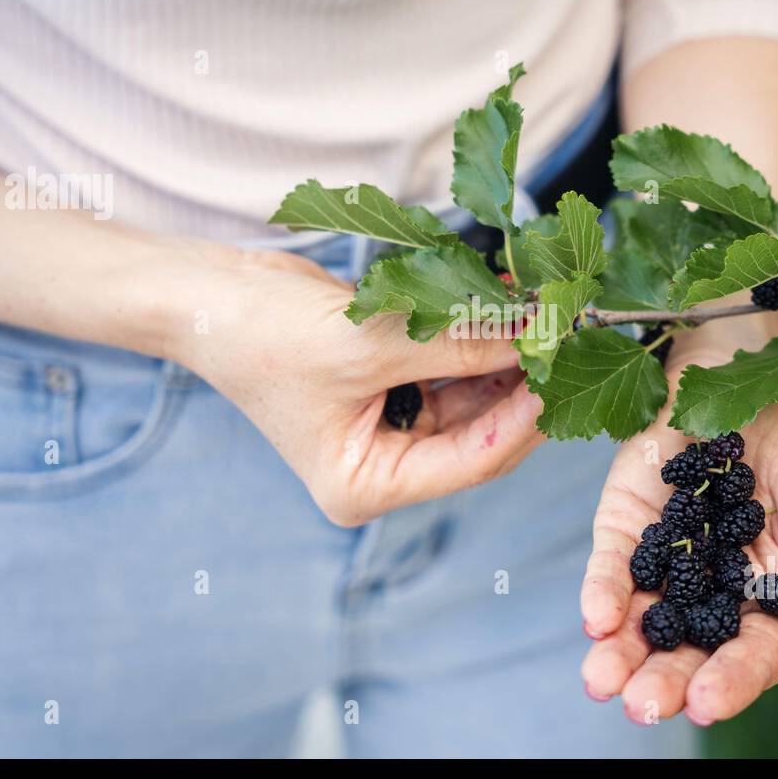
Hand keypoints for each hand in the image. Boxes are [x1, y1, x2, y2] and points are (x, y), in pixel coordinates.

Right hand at [172, 244, 544, 525]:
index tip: (567, 366)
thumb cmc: (263, 335)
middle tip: (570, 332)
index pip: (473, 459)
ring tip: (548, 308)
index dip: (526, 414)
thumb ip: (458, 342)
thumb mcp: (367, 345)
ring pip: (474, 392)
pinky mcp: (393, 381)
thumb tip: (540, 331)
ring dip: (507, 349)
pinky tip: (511, 298)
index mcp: (368, 484)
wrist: (207, 294)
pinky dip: (479, 331)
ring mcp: (390, 421)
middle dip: (523, 379)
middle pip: (481, 428)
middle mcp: (384, 461)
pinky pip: (453, 362)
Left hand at [579, 332, 777, 723]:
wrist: (760, 371)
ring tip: (603, 681)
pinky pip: (612, 563)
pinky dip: (603, 591)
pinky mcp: (627, 522)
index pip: (750, 654)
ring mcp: (666, 558)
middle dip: (664, 680)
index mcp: (770, 601)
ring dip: (620, 653)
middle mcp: (712, 589)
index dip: (730, 680)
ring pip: (640, 619)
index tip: (706, 701)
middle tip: (644, 706)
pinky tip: (597, 618)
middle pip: (686, 649)